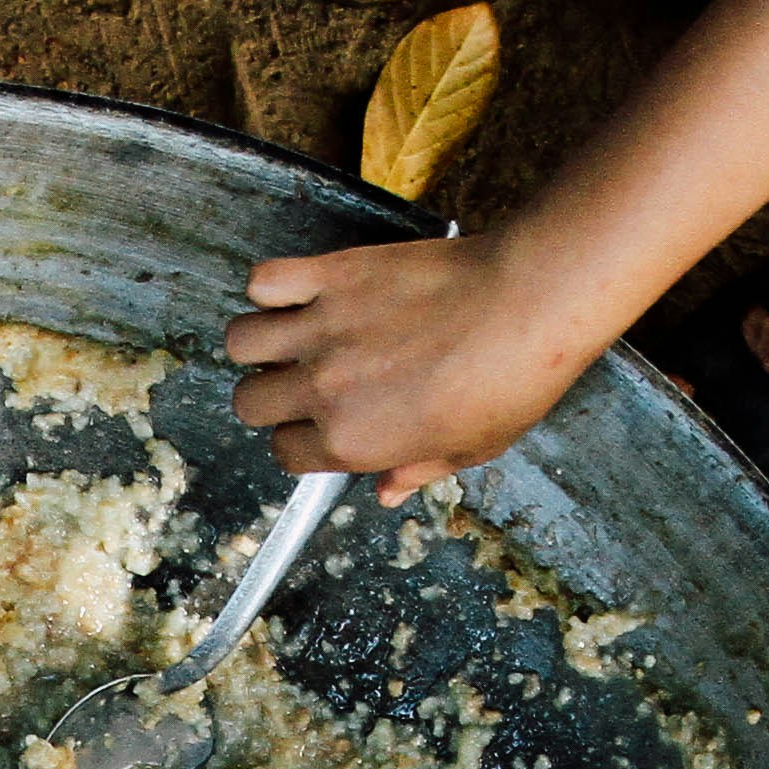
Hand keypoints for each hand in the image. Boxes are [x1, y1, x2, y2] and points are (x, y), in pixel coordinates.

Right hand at [225, 234, 593, 502]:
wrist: (528, 302)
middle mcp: (325, 389)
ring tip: (288, 339)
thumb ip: (416, 471)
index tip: (320, 426)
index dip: (302, 443)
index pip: (286, 454)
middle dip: (270, 399)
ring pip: (240, 342)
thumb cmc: (511, 378)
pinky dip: (270, 286)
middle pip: (249, 403)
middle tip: (299, 385)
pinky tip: (297, 293)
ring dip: (259, 344)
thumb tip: (387, 492)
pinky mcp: (333, 275)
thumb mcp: (470, 449)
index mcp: (352, 442)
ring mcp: (323, 329)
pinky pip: (264, 280)